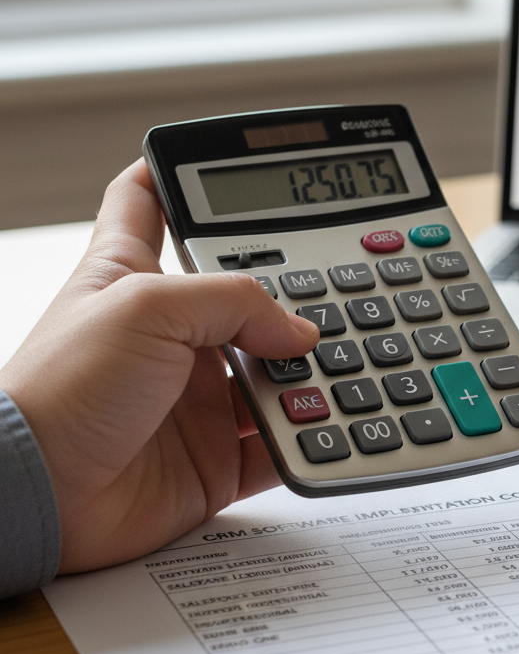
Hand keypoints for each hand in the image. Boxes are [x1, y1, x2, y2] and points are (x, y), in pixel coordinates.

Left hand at [0, 160, 319, 572]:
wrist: (44, 494)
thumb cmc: (62, 391)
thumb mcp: (147, 308)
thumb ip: (236, 303)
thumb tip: (302, 333)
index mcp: (137, 277)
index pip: (151, 204)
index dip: (182, 175)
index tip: (223, 159)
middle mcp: (173, 336)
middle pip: (247, 299)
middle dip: (292, 294)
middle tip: (335, 289)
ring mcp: (198, 398)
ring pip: (277, 375)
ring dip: (311, 374)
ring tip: (340, 366)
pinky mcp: (218, 457)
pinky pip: (281, 445)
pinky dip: (311, 438)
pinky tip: (330, 423)